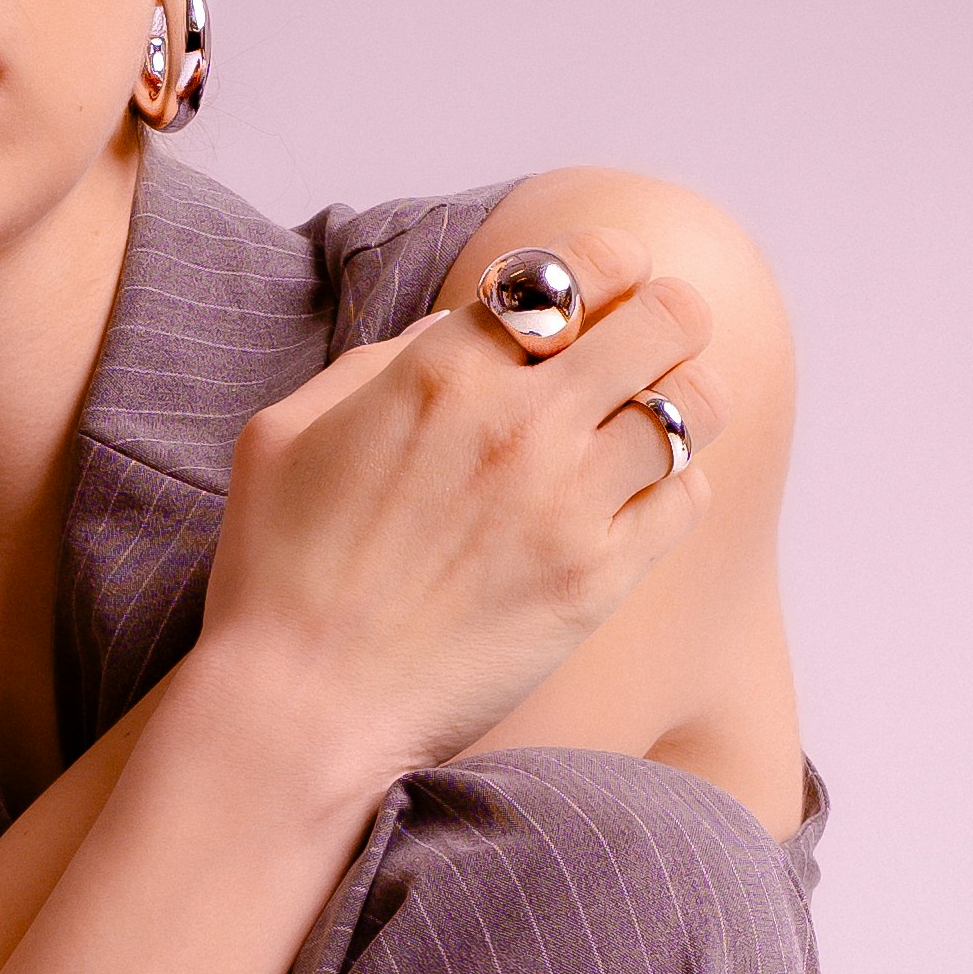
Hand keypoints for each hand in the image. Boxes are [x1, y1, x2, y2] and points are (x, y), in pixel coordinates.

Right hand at [198, 240, 719, 788]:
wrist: (300, 711)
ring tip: (652, 421)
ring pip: (696, 406)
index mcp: (440, 370)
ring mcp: (569, 503)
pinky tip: (639, 497)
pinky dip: (678, 483)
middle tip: (649, 345)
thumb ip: (380, 362)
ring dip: (682, 400)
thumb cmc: (276, 574)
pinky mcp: (598, 580)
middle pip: (665, 319)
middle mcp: (520, 423)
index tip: (611, 284)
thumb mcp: (287, 432)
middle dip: (665, 319)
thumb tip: (460, 334)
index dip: (609, 262)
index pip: (577, 266)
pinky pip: (689, 496)